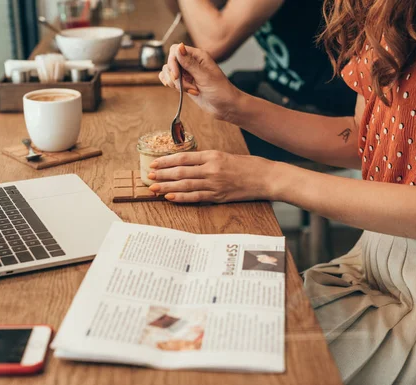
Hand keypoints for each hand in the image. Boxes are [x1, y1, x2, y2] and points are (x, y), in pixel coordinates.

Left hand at [147, 150, 273, 202]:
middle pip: (181, 172)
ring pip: (185, 185)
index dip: (166, 161)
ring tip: (153, 188)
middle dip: (162, 174)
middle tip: (149, 176)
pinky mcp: (218, 196)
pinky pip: (195, 197)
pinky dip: (181, 197)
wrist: (266, 178)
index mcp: (213, 155)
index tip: (155, 163)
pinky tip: (169, 197)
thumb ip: (208, 160)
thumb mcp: (226, 156)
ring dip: (167, 186)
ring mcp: (214, 184)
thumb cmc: (248, 166)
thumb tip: (188, 165)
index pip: (184, 158)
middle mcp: (212, 169)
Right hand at [159, 43, 242, 121]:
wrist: (225, 106)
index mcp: (197, 56)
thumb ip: (190, 63)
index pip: (175, 50)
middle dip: (174, 76)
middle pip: (170, 62)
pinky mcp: (184, 83)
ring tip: (191, 90)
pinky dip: (172, 86)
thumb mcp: (205, 76)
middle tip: (187, 87)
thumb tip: (179, 46)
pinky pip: (170, 80)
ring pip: (168, 72)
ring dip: (175, 84)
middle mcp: (190, 62)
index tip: (176, 75)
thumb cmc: (221, 91)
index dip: (172, 62)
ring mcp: (186, 73)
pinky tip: (182, 91)